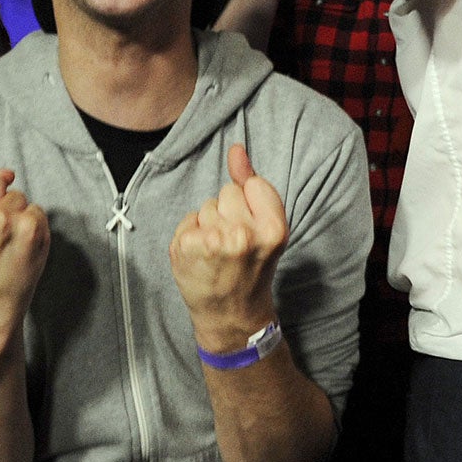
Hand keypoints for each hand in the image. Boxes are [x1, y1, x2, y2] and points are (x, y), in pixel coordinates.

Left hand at [169, 145, 287, 351]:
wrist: (230, 313)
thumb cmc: (252, 268)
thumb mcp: (266, 228)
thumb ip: (252, 185)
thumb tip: (236, 148)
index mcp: (274, 228)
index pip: (253, 184)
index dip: (251, 205)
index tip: (253, 228)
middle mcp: (245, 235)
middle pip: (228, 192)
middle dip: (228, 212)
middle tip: (234, 244)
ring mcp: (213, 242)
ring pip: (206, 205)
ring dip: (209, 224)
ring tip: (217, 252)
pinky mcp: (186, 246)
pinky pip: (188, 219)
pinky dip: (191, 235)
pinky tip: (200, 256)